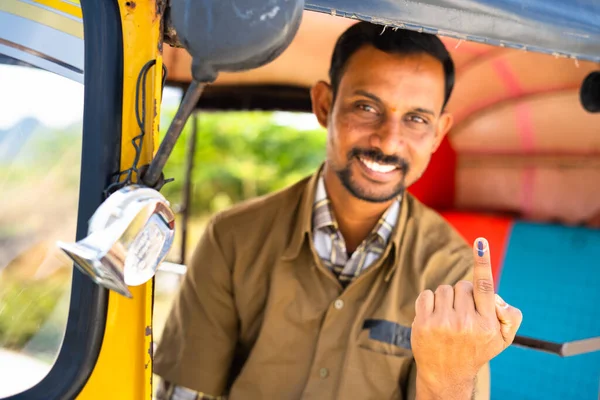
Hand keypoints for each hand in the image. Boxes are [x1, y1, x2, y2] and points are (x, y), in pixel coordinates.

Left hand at [411, 237, 522, 397]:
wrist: (447, 374)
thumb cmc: (476, 349)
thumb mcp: (502, 339)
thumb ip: (510, 316)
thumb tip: (498, 299)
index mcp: (487, 324)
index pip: (485, 287)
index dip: (483, 262)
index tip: (481, 242)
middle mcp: (465, 323)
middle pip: (463, 286)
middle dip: (464, 296)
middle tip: (463, 315)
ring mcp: (442, 324)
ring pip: (445, 289)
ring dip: (447, 299)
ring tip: (449, 318)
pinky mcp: (423, 324)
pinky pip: (426, 295)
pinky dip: (430, 302)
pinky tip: (434, 317)